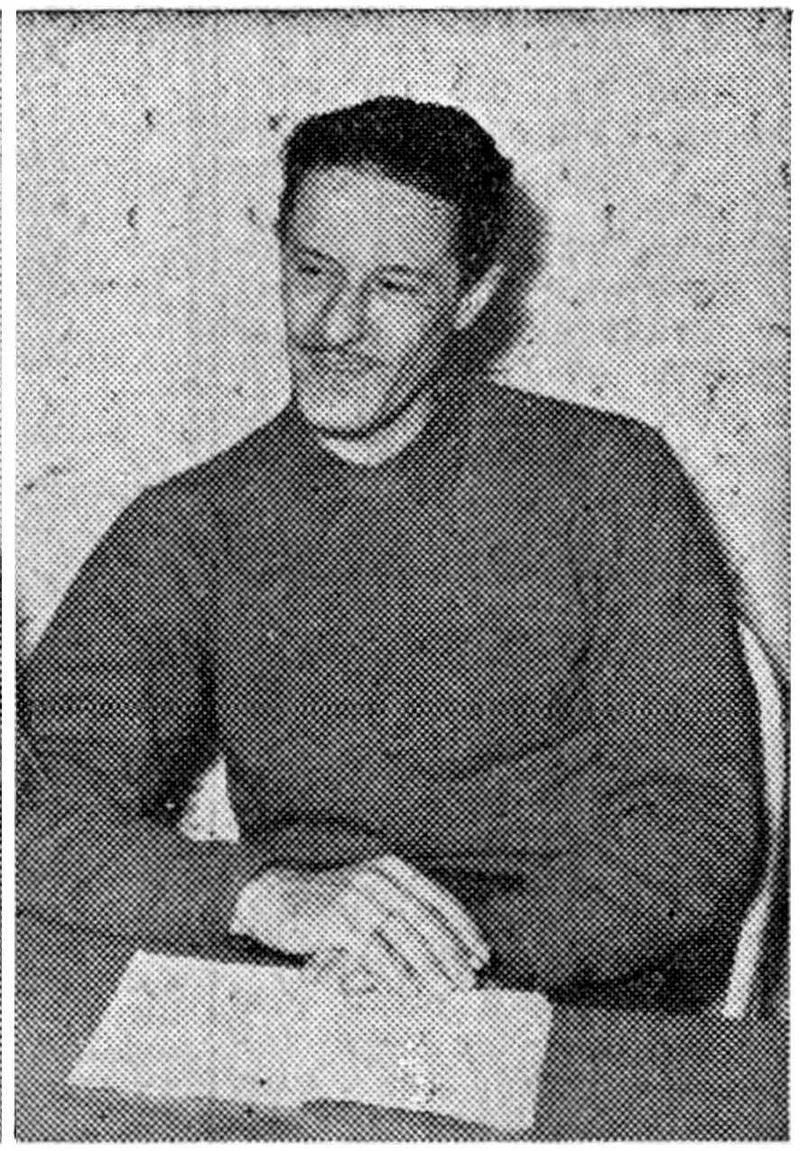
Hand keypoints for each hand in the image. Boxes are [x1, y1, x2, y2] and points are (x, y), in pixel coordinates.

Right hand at [231, 853, 489, 992]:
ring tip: (446, 989)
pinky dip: (394, 973)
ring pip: (404, 936)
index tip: (481, 954)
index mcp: (392, 868)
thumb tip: (446, 950)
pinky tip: (409, 990)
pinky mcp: (337, 920)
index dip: (463, 928)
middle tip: (469, 978)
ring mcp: (357, 897)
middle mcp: (378, 877)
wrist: (274, 897)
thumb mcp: (369, 896)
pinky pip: (374, 951)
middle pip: (425, 919)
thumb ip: (401, 912)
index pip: (438, 898)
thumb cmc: (329, 903)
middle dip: (452, 952)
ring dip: (429, 966)